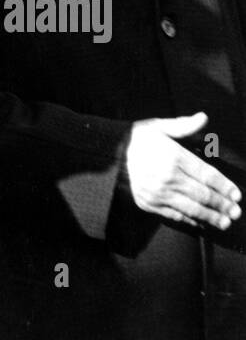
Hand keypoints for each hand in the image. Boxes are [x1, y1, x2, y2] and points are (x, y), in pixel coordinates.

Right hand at [125, 111, 241, 229]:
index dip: (224, 186)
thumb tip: (203, 117)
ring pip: (192, 208)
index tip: (237, 194)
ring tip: (224, 221)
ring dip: (211, 217)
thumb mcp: (158, 126)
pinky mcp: (149, 204)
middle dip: (222, 204)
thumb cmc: (136, 139)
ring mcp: (158, 193)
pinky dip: (191, 220)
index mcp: (173, 156)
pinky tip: (201, 222)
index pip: (207, 175)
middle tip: (236, 211)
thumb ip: (183, 125)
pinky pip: (175, 215)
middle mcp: (167, 177)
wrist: (107, 155)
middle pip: (203, 194)